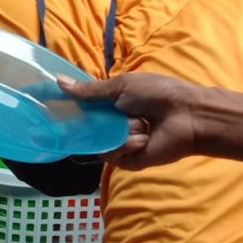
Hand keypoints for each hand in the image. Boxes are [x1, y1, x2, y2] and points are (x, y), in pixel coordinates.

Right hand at [57, 72, 206, 170]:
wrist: (187, 115)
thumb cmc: (157, 93)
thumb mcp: (121, 86)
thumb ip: (90, 90)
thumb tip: (58, 81)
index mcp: (113, 104)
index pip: (85, 109)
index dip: (73, 108)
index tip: (56, 107)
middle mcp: (114, 124)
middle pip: (88, 128)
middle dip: (92, 122)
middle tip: (98, 116)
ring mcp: (120, 143)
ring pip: (99, 141)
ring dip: (119, 130)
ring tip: (140, 123)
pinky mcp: (128, 161)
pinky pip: (112, 154)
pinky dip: (126, 144)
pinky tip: (143, 137)